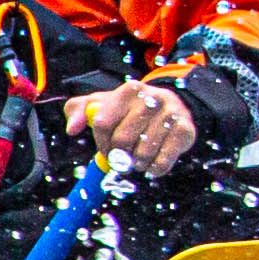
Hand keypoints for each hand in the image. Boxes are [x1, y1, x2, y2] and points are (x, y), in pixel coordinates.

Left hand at [63, 80, 201, 175]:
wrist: (173, 105)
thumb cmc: (131, 109)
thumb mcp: (103, 103)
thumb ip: (79, 110)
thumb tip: (72, 129)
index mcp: (128, 90)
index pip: (103, 124)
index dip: (101, 143)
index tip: (105, 150)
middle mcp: (151, 98)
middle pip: (121, 141)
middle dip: (119, 156)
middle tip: (123, 158)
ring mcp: (171, 113)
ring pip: (142, 154)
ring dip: (138, 163)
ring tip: (140, 158)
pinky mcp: (185, 129)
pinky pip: (163, 161)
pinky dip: (155, 169)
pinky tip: (154, 163)